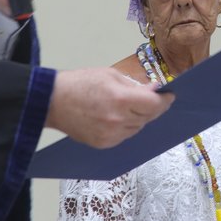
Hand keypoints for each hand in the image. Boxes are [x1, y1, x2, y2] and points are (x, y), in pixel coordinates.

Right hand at [46, 68, 174, 148]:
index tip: (169, 96)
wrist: (52, 101)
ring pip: (138, 128)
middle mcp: (117, 120)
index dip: (165, 101)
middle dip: (152, 108)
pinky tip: (116, 117)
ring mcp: (110, 135)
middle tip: (151, 99)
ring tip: (127, 107)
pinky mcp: (103, 144)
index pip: (154, 105)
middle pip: (148, 117)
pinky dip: (126, 127)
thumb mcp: (111, 75)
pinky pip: (125, 136)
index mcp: (120, 99)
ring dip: (139, 118)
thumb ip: (136, 85)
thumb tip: (155, 90)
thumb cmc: (80, 83)